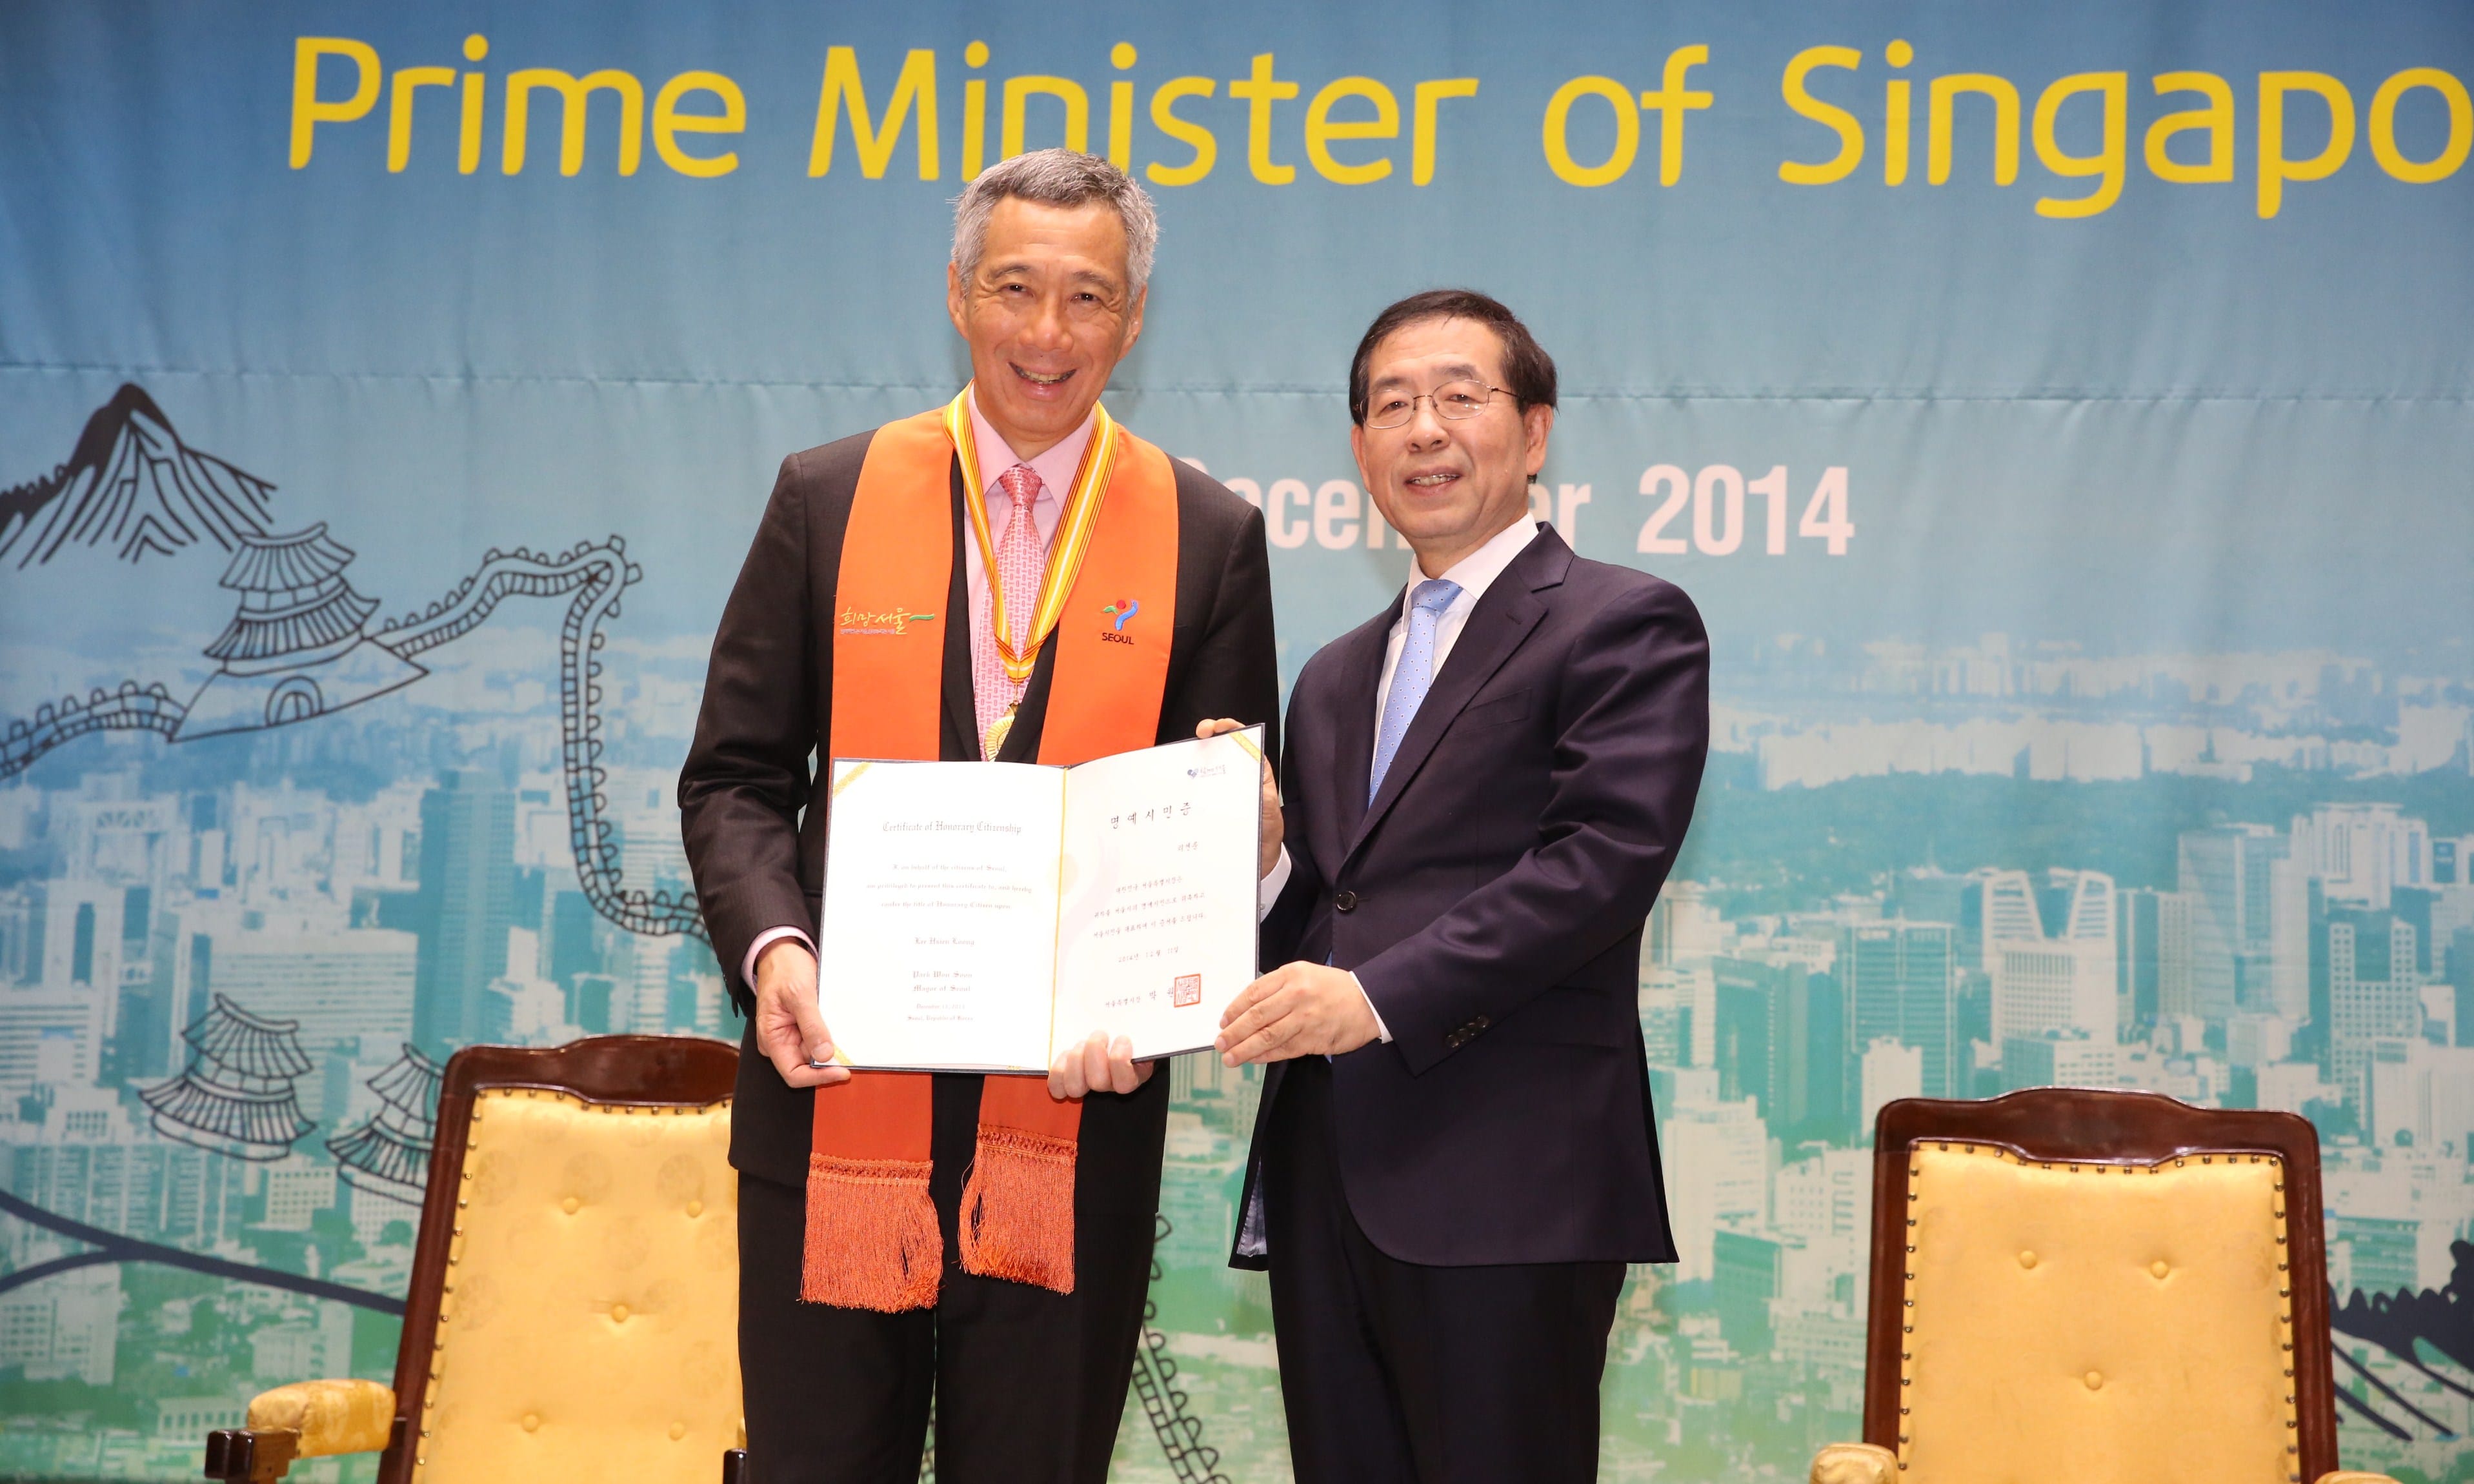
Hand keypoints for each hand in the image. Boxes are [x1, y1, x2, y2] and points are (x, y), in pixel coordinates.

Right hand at [752, 939, 847, 1087]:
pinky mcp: (805, 1027)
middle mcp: (782, 1042)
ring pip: (818, 1054)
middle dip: (830, 1063)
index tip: (842, 1071)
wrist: (783, 952)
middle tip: (853, 1055)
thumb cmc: (784, 970)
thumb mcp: (799, 994)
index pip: (794, 1073)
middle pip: (808, 1066)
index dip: (818, 1077)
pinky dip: (834, 1038)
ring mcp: (794, 1035)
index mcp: (772, 1039)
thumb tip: (824, 1054)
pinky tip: (845, 1030)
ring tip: (850, 1039)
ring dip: (835, 1050)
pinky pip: (822, 1038)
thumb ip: (811, 1025)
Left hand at [1048, 1030, 1154, 1099]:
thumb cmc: (1132, 1032)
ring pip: (1076, 1086)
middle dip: (1094, 1052)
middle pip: (1098, 1083)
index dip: (1119, 1059)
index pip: (1124, 1082)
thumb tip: (1152, 1018)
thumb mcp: (1144, 1030)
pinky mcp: (1069, 1080)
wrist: (1116, 1032)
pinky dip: (1059, 1068)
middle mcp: (1110, 1085)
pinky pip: (1057, 1085)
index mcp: (1133, 1075)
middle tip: (1099, 1035)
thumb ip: (1144, 1030)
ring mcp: (1089, 1085)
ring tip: (1082, 1043)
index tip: (1122, 1038)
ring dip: (1076, 1060)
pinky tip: (1067, 1053)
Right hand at [1195, 717, 1281, 877]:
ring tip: (1183, 755)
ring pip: (1207, 765)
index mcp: (1255, 769)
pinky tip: (1179, 782)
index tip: (1216, 727)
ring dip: (1194, 758)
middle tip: (1199, 735)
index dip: (1231, 728)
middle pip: (1222, 747)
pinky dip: (1188, 781)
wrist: (1260, 858)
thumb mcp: (1268, 812)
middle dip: (1208, 735)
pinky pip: (1199, 787)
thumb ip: (1262, 796)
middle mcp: (1238, 774)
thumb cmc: (1267, 831)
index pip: (1244, 740)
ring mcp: (1223, 787)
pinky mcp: (1212, 802)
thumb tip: (1251, 780)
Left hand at [1216, 962, 1379, 1064]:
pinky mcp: (1314, 1039)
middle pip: (1257, 1016)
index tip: (1223, 1021)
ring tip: (1230, 1057)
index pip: (1254, 993)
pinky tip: (1252, 1059)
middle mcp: (1297, 995)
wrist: (1368, 1002)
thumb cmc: (1333, 988)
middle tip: (1220, 1043)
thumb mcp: (1304, 974)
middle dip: (1234, 1032)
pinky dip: (1265, 1056)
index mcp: (1291, 975)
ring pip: (1268, 1036)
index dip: (1234, 1009)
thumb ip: (1276, 987)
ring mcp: (1306, 1019)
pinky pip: (1284, 1050)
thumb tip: (1246, 1009)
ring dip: (1245, 1049)